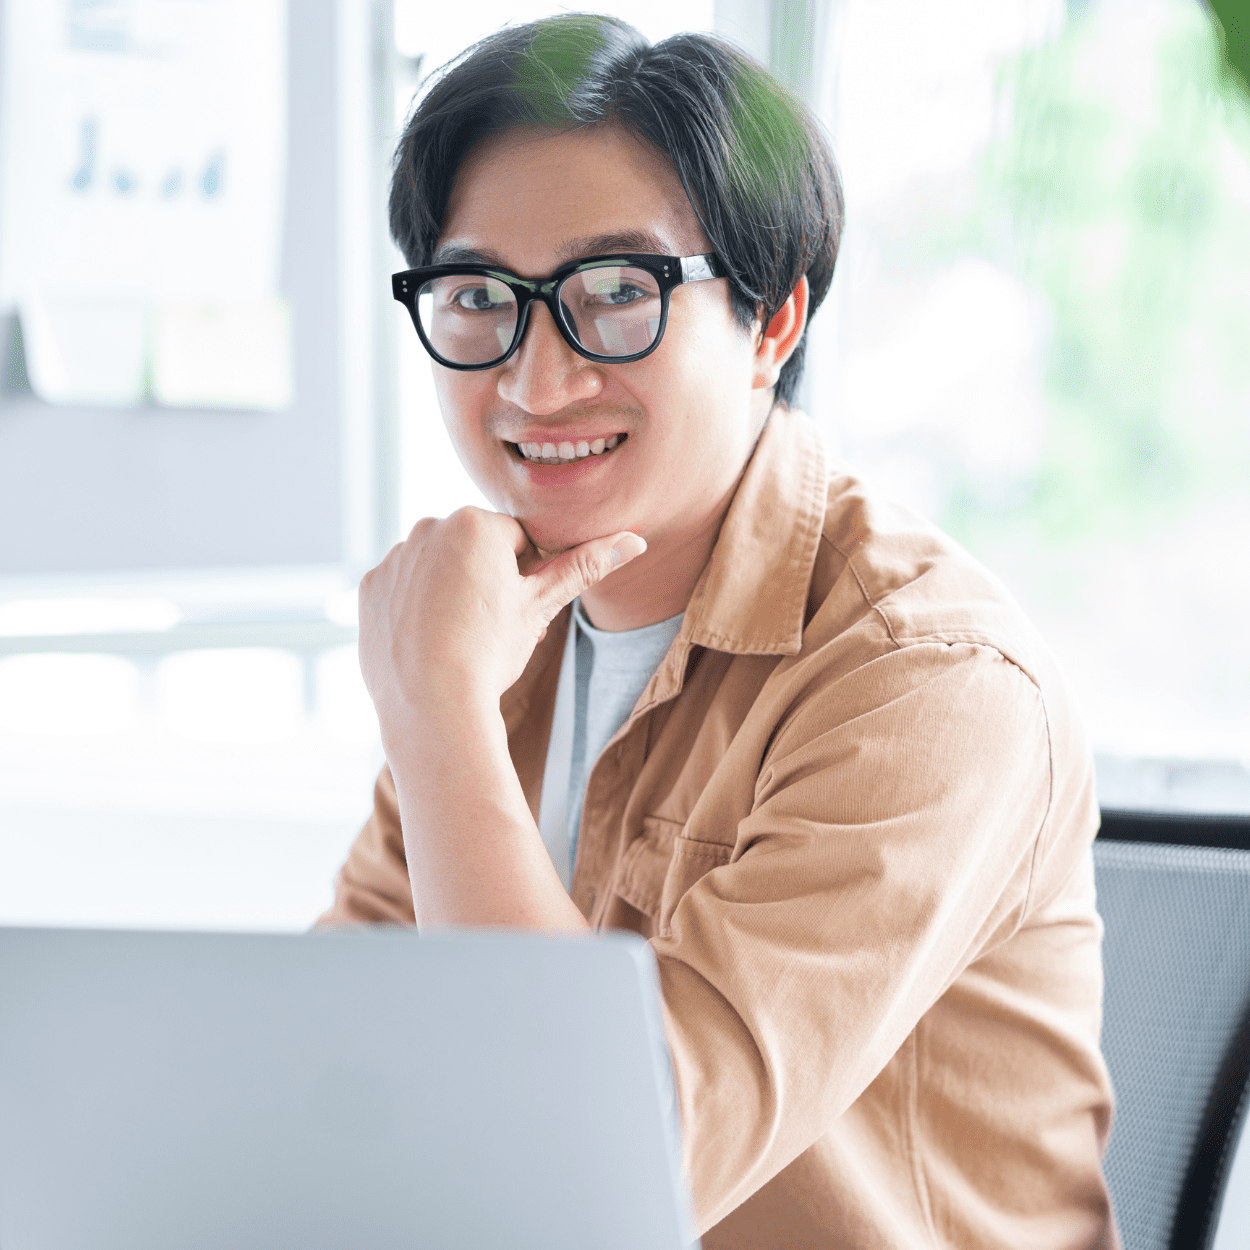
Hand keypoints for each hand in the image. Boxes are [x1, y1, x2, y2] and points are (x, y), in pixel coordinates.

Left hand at [358, 507, 645, 732]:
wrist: (432, 706)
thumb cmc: (491, 652)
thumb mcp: (541, 606)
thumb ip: (584, 566)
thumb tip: (635, 540)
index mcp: (475, 523)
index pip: (514, 540)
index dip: (522, 577)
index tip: (515, 610)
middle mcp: (427, 528)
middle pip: (471, 549)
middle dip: (482, 579)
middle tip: (488, 629)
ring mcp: (394, 558)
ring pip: (434, 568)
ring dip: (447, 591)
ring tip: (456, 638)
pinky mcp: (370, 589)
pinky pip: (400, 590)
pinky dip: (413, 610)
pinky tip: (425, 643)